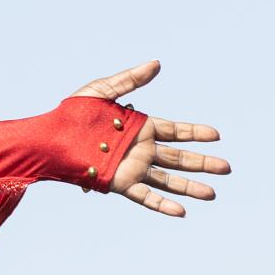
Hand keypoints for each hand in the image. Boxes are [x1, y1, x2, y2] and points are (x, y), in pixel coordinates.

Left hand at [70, 61, 229, 216]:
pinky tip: (181, 211)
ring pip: (167, 180)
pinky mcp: (118, 183)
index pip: (175, 131)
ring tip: (212, 193)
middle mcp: (138, 150)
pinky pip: (144, 196)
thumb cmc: (71, 113)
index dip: (196, 133)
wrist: (48, 137)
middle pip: (178, 158)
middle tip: (226, 168)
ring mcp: (130, 168)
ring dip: (190, 186)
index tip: (217, 135)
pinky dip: (162, 204)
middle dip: (202, 163)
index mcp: (139, 127)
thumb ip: (131, 79)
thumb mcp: (102, 90)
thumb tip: (157, 63)